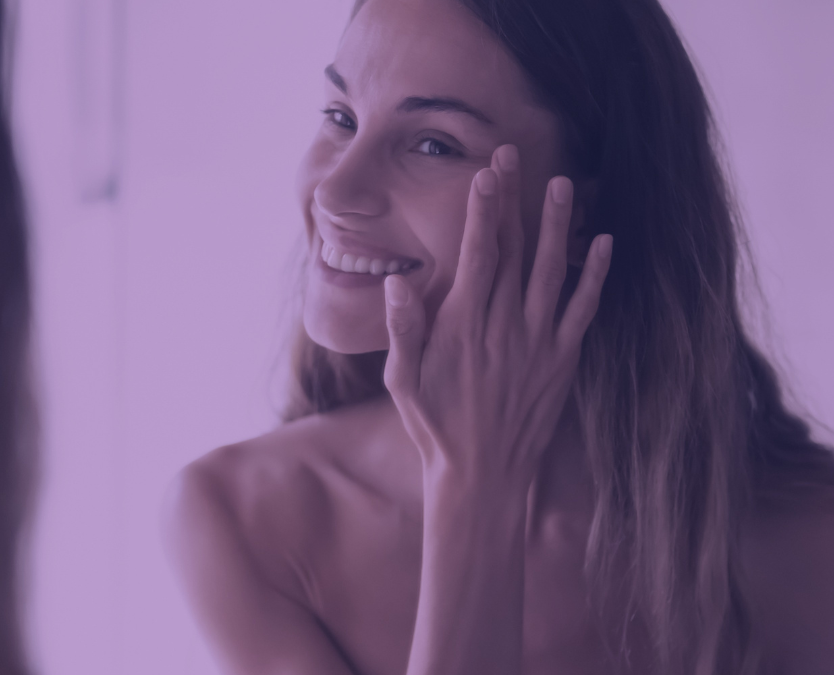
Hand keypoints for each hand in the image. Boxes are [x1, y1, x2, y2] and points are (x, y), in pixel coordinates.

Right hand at [382, 145, 611, 487]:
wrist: (481, 476)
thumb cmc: (434, 427)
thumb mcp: (402, 380)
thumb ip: (403, 329)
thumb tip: (398, 283)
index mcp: (464, 325)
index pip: (478, 254)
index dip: (483, 211)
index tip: (486, 173)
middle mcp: (505, 325)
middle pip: (514, 250)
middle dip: (514, 200)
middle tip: (515, 155)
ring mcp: (538, 342)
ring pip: (552, 271)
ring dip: (558, 225)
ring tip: (563, 184)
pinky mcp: (562, 361)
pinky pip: (583, 310)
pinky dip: (594, 276)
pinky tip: (602, 244)